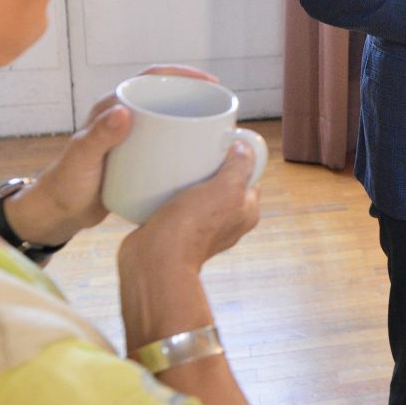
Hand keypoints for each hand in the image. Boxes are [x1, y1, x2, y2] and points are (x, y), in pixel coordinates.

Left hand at [0, 64, 216, 249]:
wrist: (60, 213)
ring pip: (169, 122)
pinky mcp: (139, 158)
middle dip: (195, 97)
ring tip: (218, 136)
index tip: (209, 81)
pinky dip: (186, 148)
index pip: (151, 79)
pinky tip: (201, 161)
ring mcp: (133, 138)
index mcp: (112, 107)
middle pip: (166, 97)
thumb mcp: (82, 159)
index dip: (182, 74)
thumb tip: (125, 112)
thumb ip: (100, 136)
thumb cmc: (66, 183)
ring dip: (193, 124)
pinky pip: (167, 146)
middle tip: (220, 111)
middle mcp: (125, 118)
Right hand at [119, 136, 262, 276]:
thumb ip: (240, 167)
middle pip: (223, 184)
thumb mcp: (226, 188)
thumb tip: (245, 148)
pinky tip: (160, 183)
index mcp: (245, 214)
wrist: (155, 259)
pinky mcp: (176, 230)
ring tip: (177, 165)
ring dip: (188, 180)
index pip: (250, 179)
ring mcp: (201, 228)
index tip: (223, 145)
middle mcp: (226, 223)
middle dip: (211, 168)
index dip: (240, 160)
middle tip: (197, 152)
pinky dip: (170, 194)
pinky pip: (177, 205)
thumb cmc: (194, 226)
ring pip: (199, 194)